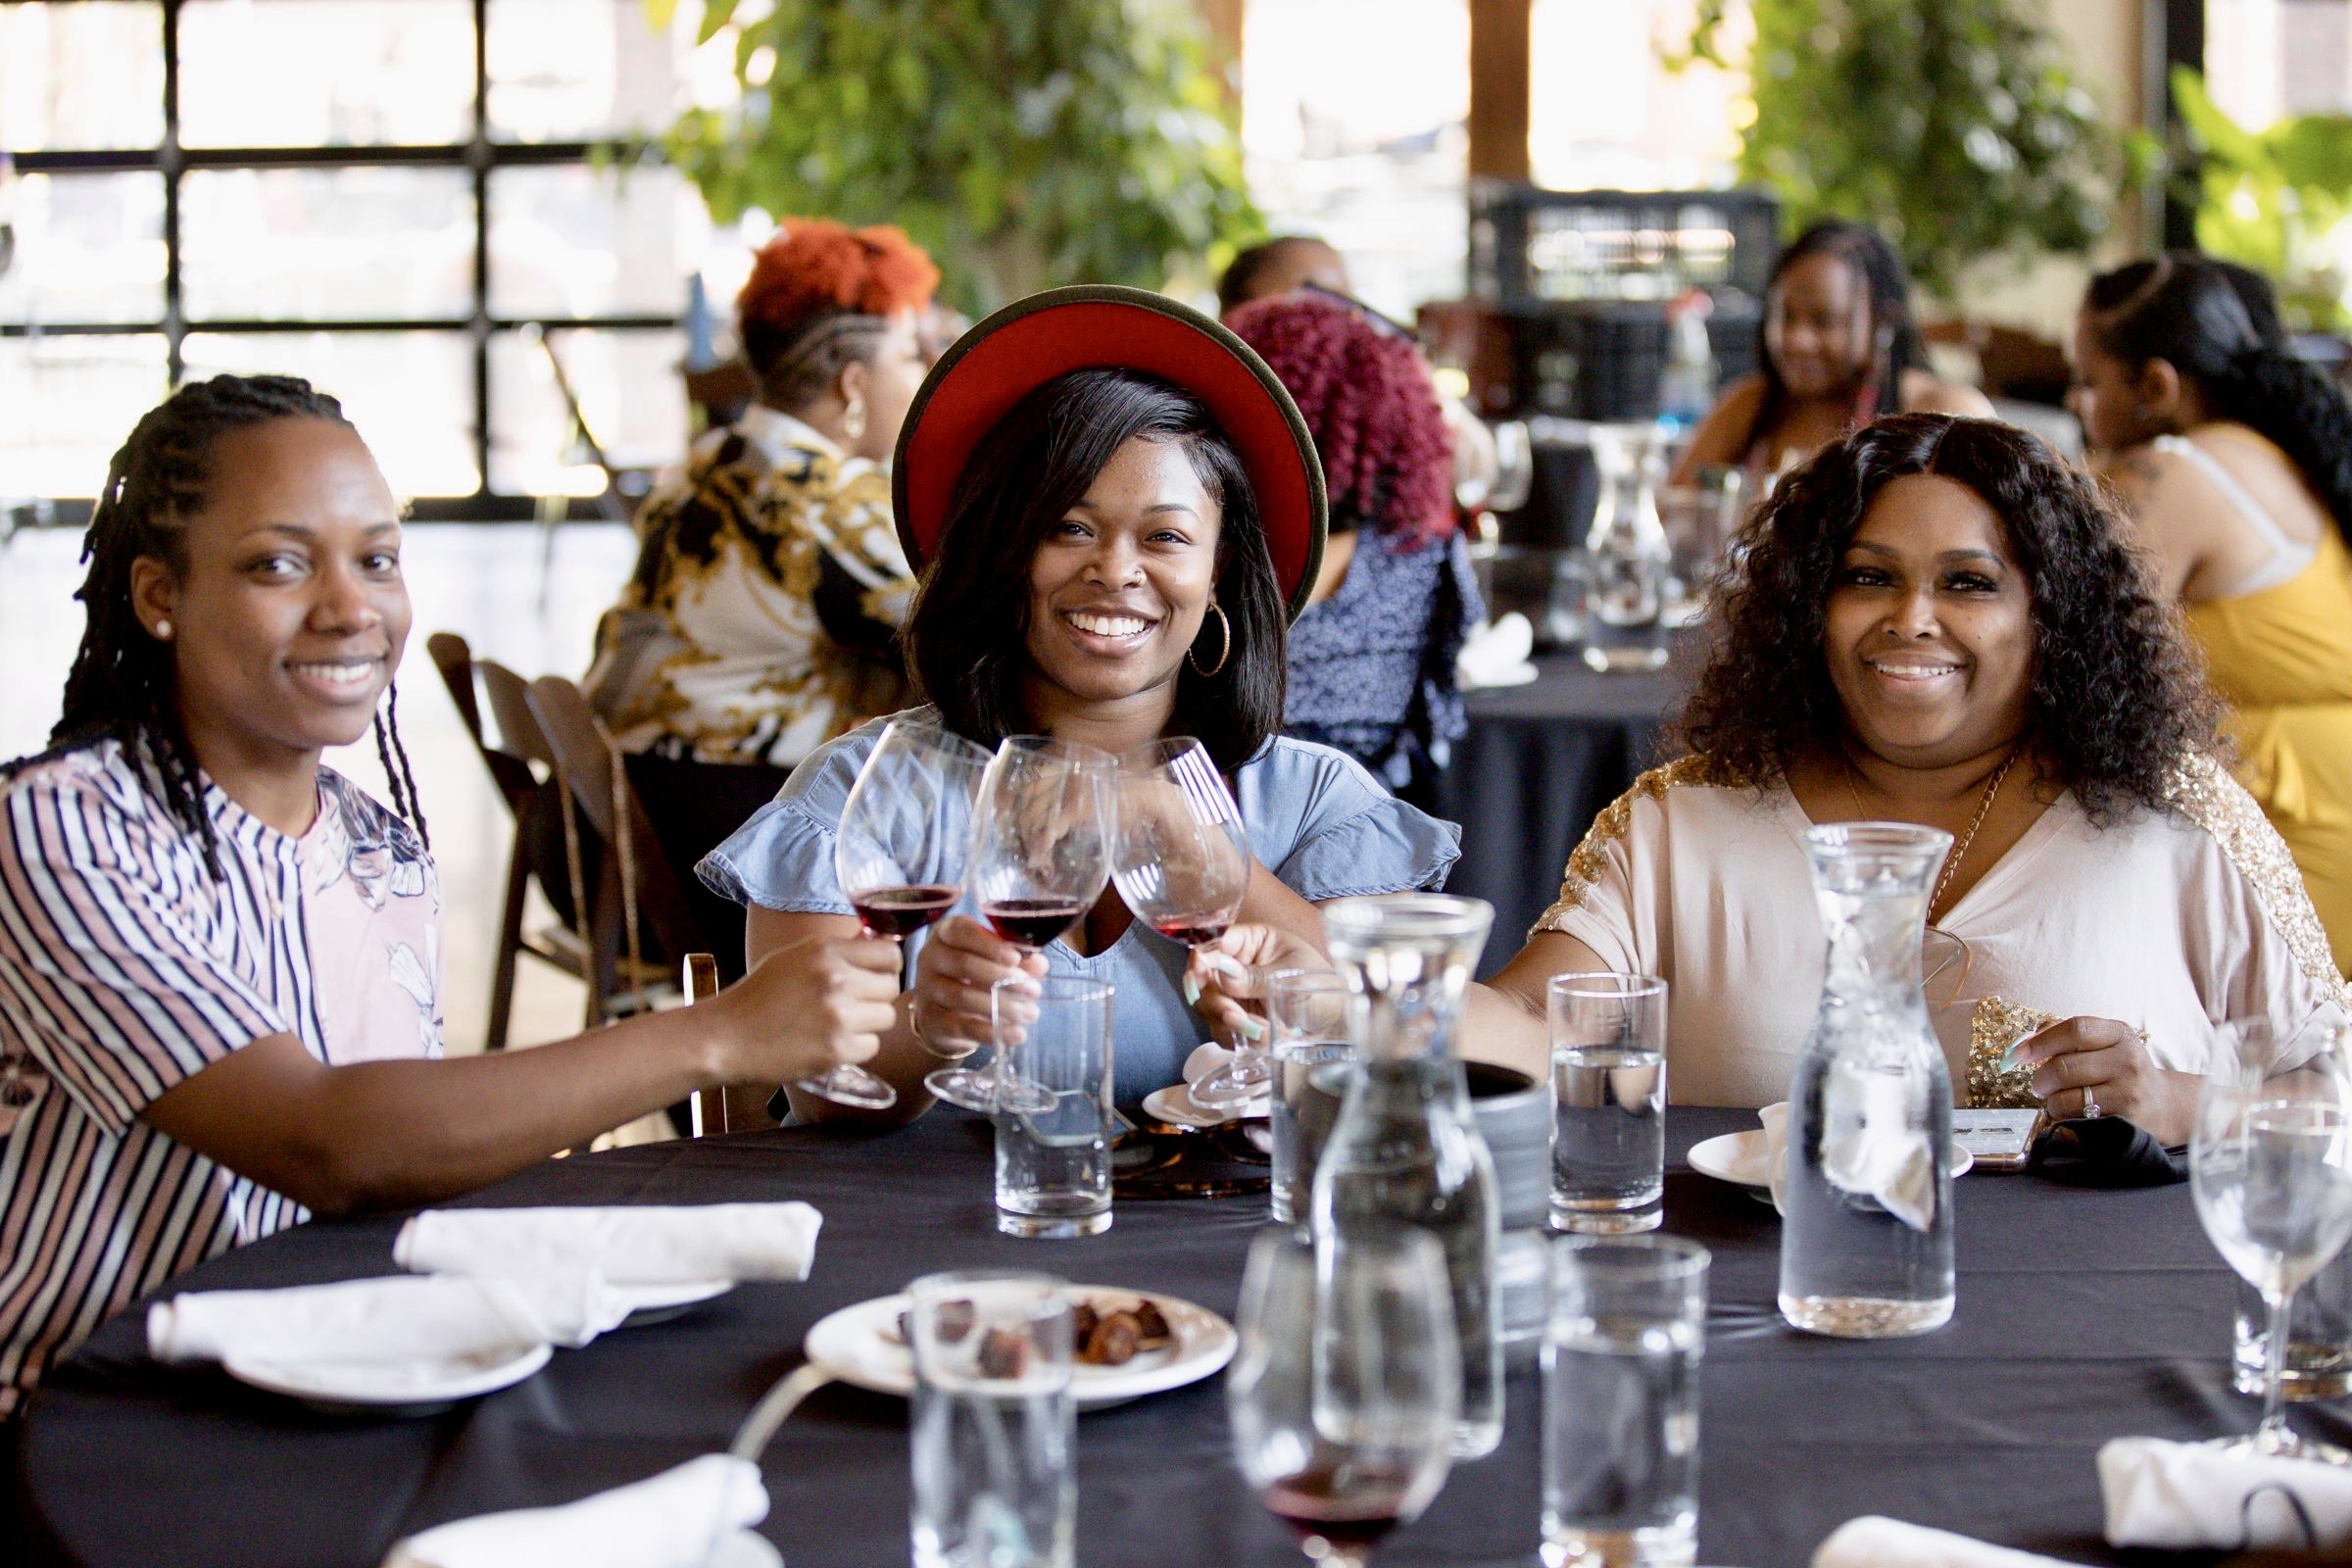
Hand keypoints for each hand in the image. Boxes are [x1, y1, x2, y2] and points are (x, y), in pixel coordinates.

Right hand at [715, 934, 901, 1083]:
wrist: (726, 1037)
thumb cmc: (758, 996)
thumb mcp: (795, 957)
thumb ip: (837, 951)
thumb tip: (877, 943)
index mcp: (826, 951)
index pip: (890, 954)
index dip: (886, 967)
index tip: (875, 977)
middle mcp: (837, 979)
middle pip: (891, 987)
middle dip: (876, 997)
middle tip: (852, 1006)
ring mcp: (839, 1016)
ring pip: (886, 1018)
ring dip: (868, 1024)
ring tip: (838, 1025)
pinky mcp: (837, 1049)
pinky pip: (871, 1046)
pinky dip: (855, 1049)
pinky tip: (830, 1044)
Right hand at [911, 916, 1045, 1058]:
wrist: (942, 1014)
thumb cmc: (972, 976)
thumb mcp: (992, 961)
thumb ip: (1017, 959)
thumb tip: (1039, 964)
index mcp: (945, 934)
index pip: (961, 931)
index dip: (989, 944)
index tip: (1016, 958)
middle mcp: (930, 957)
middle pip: (963, 964)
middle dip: (1002, 978)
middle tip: (1033, 991)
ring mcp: (926, 989)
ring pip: (962, 996)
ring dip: (1001, 1006)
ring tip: (1030, 1014)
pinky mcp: (930, 1020)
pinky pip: (961, 1025)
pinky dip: (990, 1032)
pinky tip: (1015, 1035)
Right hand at [1184, 924, 1327, 1047]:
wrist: (1336, 1018)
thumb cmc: (1321, 985)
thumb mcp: (1293, 977)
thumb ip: (1256, 977)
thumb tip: (1223, 973)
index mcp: (1251, 941)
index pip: (1216, 944)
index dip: (1202, 958)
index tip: (1198, 972)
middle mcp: (1236, 966)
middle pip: (1204, 979)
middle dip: (1216, 1001)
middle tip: (1235, 1017)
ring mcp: (1234, 994)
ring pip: (1209, 1008)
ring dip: (1229, 1023)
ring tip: (1262, 1031)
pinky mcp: (1236, 1019)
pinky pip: (1222, 1031)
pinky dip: (1238, 1038)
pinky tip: (1265, 1039)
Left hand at [2013, 1015, 2198, 1145]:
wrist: (2163, 1105)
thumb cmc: (2119, 1070)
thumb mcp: (2103, 1043)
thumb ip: (2063, 1035)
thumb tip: (2023, 1043)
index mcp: (2120, 1034)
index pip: (2075, 1029)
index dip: (2041, 1041)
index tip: (2019, 1054)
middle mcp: (2128, 1061)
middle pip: (2064, 1067)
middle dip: (2040, 1079)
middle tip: (2040, 1084)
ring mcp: (2129, 1093)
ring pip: (2066, 1098)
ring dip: (2051, 1101)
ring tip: (2058, 1099)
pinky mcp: (2125, 1122)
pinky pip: (2077, 1122)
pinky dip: (2066, 1119)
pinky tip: (2073, 1114)